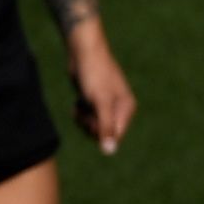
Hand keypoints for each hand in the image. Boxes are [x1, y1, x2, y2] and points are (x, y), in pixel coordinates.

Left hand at [63, 24, 136, 154]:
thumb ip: (105, 127)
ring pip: (95, 124)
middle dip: (91, 127)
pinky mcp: (93, 99)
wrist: (83, 51)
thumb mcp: (100, 102)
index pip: (116, 135)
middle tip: (83, 114)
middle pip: (105, 132)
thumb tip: (109, 152)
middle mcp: (118, 108)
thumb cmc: (95, 75)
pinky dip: (81, 114)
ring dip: (84, 121)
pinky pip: (88, 115)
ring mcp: (105, 103)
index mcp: (126, 108)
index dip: (101, 133)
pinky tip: (76, 105)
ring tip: (78, 109)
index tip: (90, 121)